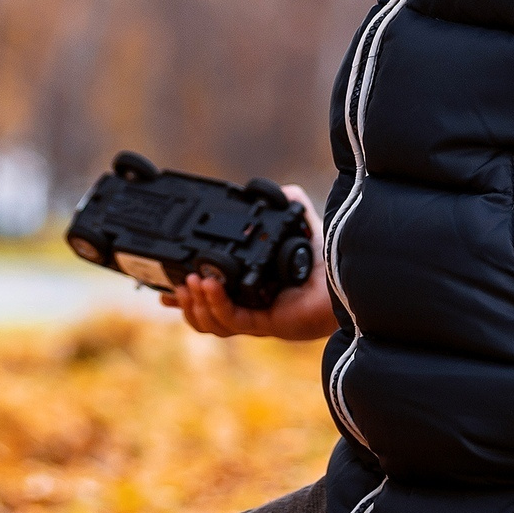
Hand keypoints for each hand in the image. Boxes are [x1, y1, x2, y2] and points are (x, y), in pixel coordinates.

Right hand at [157, 185, 337, 340]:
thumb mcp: (303, 228)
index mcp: (254, 292)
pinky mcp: (265, 323)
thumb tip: (281, 188)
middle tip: (170, 288)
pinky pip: (231, 319)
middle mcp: (253, 308)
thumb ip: (292, 206)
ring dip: (195, 304)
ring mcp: (258, 319)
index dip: (186, 297)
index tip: (163, 288)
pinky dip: (214, 303)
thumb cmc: (331, 262)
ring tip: (188, 284)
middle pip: (205, 317)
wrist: (350, 280)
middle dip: (184, 304)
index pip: (212, 299)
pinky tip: (208, 285)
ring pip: (213, 323)